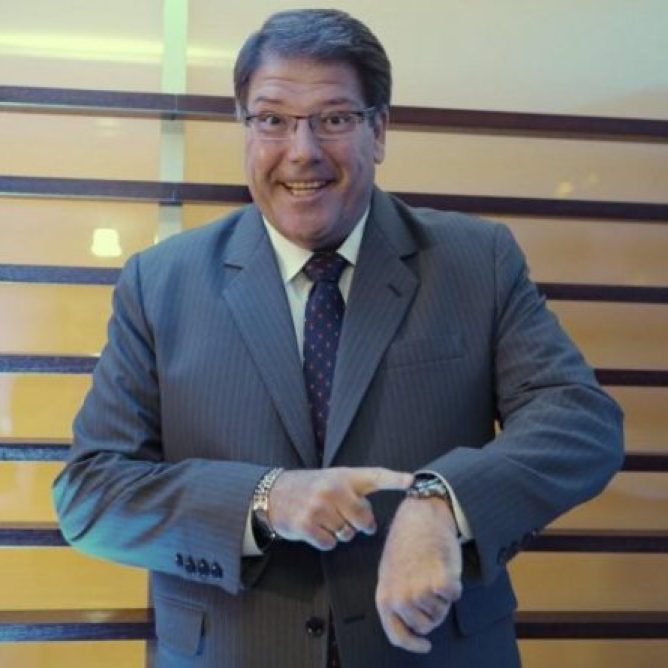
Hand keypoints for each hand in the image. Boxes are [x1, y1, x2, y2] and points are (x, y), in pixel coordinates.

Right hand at [268, 467, 412, 549]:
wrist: (275, 494)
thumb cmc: (311, 488)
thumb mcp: (334, 479)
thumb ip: (356, 491)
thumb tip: (374, 519)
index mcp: (344, 476)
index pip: (375, 476)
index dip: (395, 479)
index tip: (412, 481)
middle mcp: (333, 489)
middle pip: (365, 520)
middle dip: (359, 525)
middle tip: (344, 516)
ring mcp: (319, 507)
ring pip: (347, 534)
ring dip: (339, 532)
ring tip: (325, 519)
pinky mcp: (306, 525)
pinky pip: (330, 544)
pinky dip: (325, 541)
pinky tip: (315, 528)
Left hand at [376, 496, 462, 652]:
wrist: (421, 515)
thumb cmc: (406, 541)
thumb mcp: (390, 572)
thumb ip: (395, 598)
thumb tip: (407, 625)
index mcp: (385, 597)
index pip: (397, 635)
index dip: (413, 644)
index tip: (424, 645)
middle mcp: (400, 598)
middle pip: (425, 625)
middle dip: (431, 610)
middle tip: (428, 584)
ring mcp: (420, 592)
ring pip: (441, 611)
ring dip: (442, 596)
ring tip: (433, 570)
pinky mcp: (440, 582)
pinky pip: (454, 595)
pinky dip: (455, 584)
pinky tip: (445, 567)